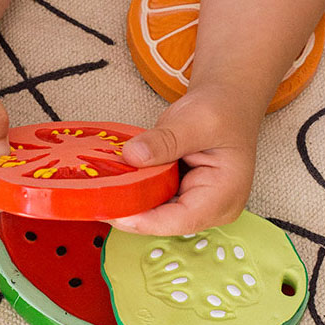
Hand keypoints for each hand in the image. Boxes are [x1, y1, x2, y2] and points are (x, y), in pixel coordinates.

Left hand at [109, 87, 262, 234]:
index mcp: (224, 195)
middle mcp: (211, 208)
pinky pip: (153, 201)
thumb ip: (165, 140)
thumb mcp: (194, 120)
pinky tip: (116, 181)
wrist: (225, 103)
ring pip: (154, 214)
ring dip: (130, 201)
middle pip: (164, 221)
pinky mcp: (180, 197)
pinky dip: (134, 191)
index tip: (115, 213)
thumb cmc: (221, 111)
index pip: (180, 220)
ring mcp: (195, 205)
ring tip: (103, 188)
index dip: (145, 221)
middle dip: (132, 211)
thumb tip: (132, 156)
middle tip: (99, 198)